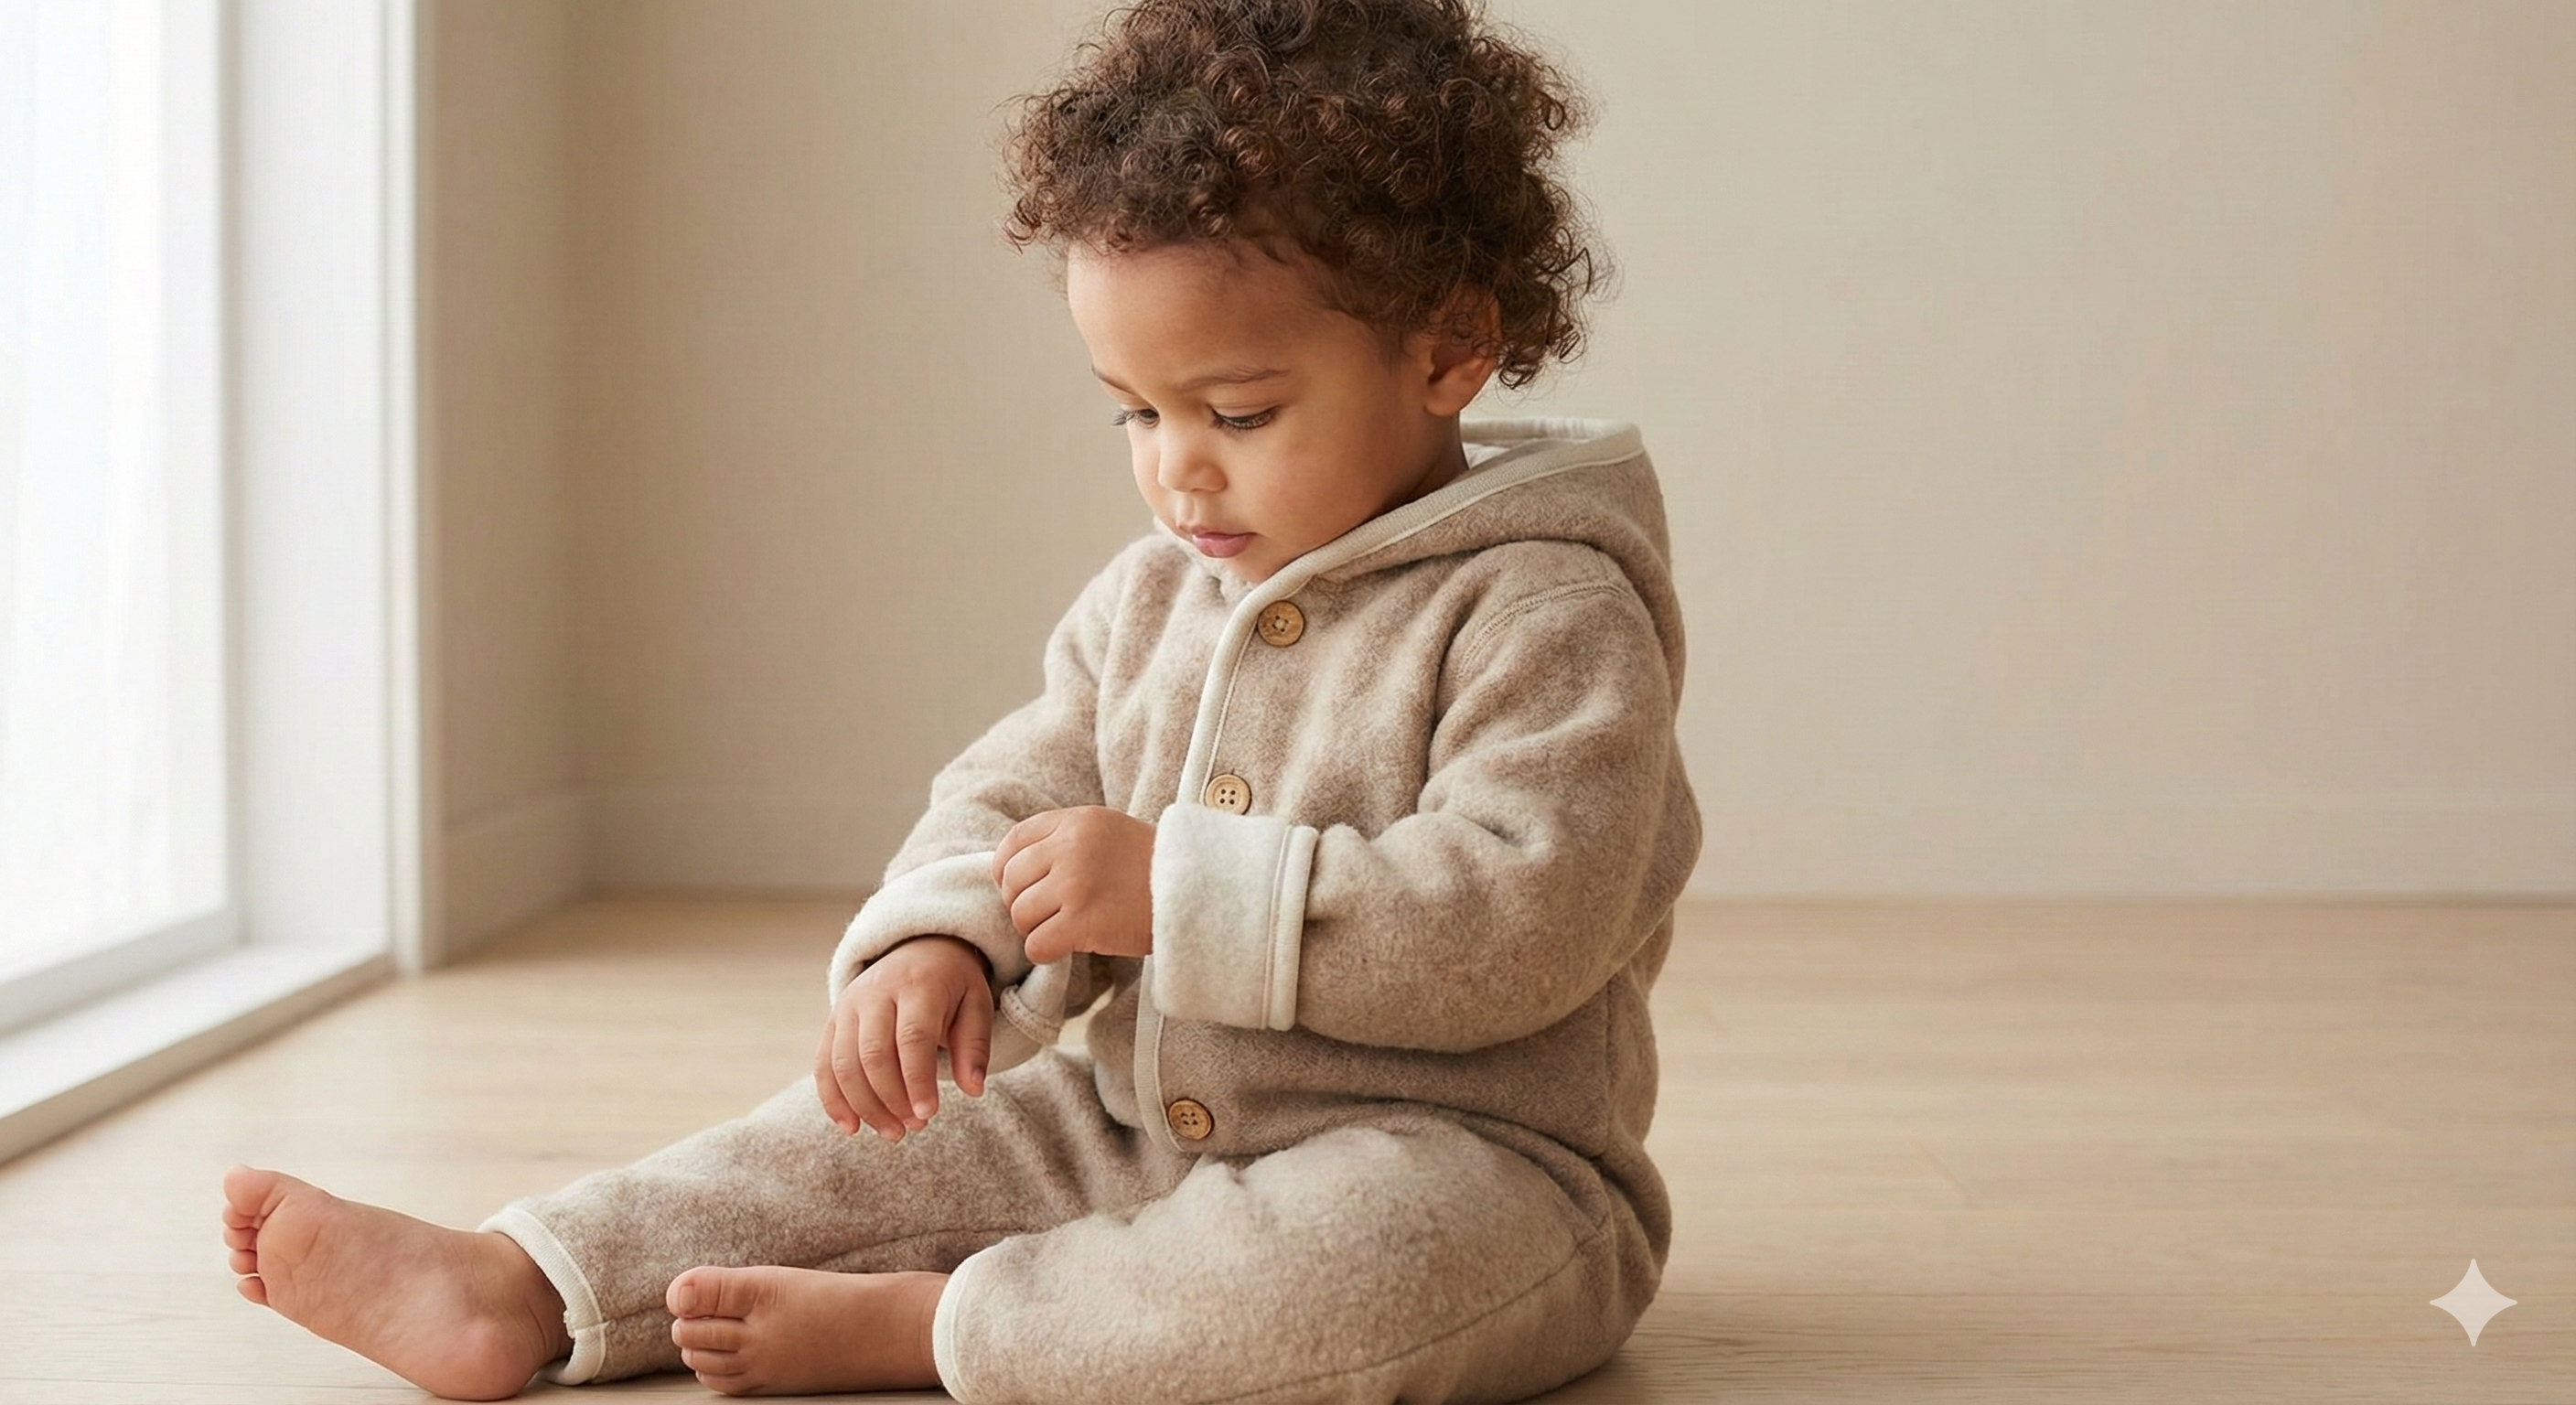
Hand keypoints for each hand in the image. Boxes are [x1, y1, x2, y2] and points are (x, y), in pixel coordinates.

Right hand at [815, 935, 992, 1141]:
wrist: (917, 948)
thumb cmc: (952, 985)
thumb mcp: (976, 1004)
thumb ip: (974, 1046)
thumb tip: (974, 1090)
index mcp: (918, 985)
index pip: (912, 1037)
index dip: (918, 1079)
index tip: (929, 1114)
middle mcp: (876, 993)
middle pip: (873, 1054)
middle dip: (892, 1099)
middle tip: (915, 1127)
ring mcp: (848, 1006)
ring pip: (844, 1063)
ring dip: (865, 1106)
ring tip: (893, 1133)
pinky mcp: (833, 1021)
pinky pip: (824, 1064)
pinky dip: (833, 1099)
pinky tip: (851, 1127)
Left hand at [994, 806, 1154, 963]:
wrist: (1198, 891)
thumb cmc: (1153, 867)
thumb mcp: (1109, 831)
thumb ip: (1067, 838)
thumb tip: (1015, 868)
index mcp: (1077, 821)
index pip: (1014, 842)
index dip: (1006, 870)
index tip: (1017, 887)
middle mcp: (1071, 847)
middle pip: (1012, 882)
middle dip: (1023, 903)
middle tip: (1048, 915)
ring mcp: (1075, 885)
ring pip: (1020, 915)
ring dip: (1036, 929)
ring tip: (1063, 929)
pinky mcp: (1083, 923)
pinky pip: (1036, 945)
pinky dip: (1046, 952)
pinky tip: (1067, 947)